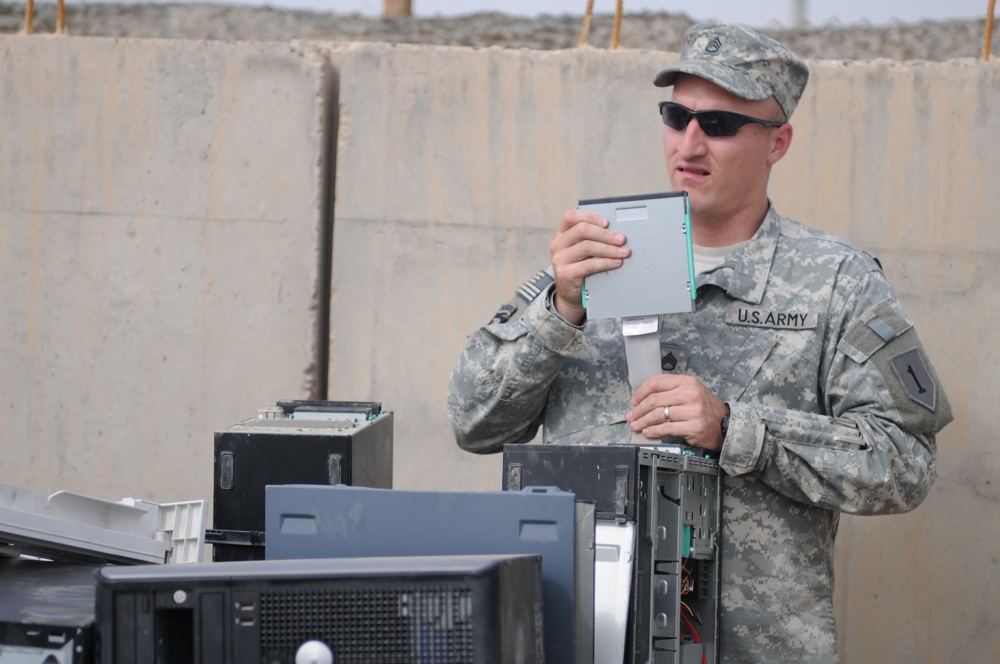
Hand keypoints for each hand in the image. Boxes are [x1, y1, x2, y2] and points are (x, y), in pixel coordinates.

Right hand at [549, 209, 630, 324]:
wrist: (570, 292)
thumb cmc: (579, 266)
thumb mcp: (581, 249)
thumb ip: (591, 238)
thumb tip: (615, 232)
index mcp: (561, 233)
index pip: (571, 217)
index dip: (590, 217)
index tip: (606, 223)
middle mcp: (558, 244)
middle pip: (582, 230)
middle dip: (605, 234)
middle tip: (621, 239)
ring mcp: (560, 259)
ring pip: (587, 246)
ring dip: (609, 248)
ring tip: (623, 252)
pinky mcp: (566, 273)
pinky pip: (589, 264)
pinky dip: (606, 262)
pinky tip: (616, 262)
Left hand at [625, 374, 728, 451]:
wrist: (725, 424)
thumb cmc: (705, 408)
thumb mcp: (690, 392)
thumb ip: (670, 391)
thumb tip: (643, 399)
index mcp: (687, 382)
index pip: (656, 382)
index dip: (641, 392)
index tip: (634, 401)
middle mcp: (690, 394)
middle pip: (654, 400)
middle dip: (638, 410)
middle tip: (631, 416)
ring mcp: (692, 411)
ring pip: (658, 415)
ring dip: (643, 421)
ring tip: (636, 425)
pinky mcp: (693, 427)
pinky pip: (666, 428)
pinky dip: (653, 431)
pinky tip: (647, 432)